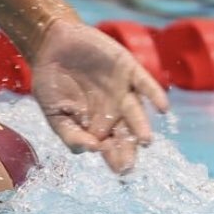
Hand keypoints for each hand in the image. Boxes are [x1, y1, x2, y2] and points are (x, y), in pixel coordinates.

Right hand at [31, 19, 168, 172]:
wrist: (51, 44)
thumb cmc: (50, 82)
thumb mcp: (54, 113)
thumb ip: (70, 134)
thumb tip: (91, 150)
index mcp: (96, 124)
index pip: (110, 147)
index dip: (114, 158)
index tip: (118, 169)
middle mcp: (113, 111)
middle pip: (126, 134)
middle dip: (128, 149)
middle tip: (129, 164)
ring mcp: (122, 91)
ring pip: (136, 113)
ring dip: (142, 127)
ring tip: (145, 141)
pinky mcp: (129, 70)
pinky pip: (146, 84)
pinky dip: (155, 95)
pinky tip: (163, 109)